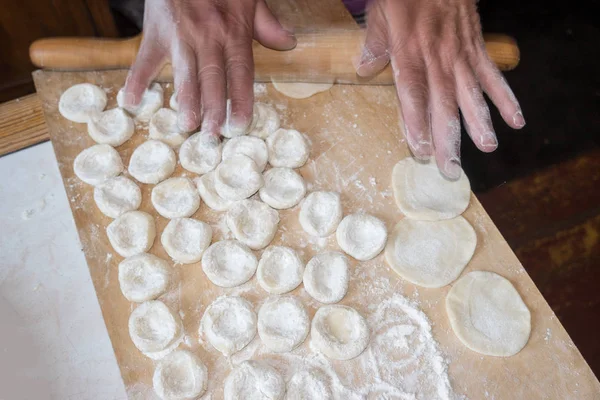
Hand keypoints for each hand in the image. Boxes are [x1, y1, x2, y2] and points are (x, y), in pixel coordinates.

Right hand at [123, 0, 295, 132]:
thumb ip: (267, 24)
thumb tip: (288, 43)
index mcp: (233, 32)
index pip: (240, 72)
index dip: (241, 100)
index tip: (240, 124)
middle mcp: (208, 37)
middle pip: (213, 78)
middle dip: (213, 109)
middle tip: (212, 136)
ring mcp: (180, 36)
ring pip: (184, 73)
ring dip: (185, 101)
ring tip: (186, 126)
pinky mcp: (156, 32)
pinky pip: (144, 60)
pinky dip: (137, 81)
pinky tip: (131, 102)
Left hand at [356, 0, 524, 178]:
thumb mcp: (381, 13)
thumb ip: (374, 43)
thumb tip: (362, 69)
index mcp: (410, 53)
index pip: (413, 95)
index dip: (417, 124)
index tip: (421, 150)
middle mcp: (438, 58)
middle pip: (443, 104)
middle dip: (448, 139)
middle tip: (451, 168)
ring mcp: (461, 54)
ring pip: (470, 94)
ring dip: (479, 123)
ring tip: (486, 148)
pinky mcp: (477, 47)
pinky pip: (492, 76)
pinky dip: (504, 98)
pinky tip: (515, 120)